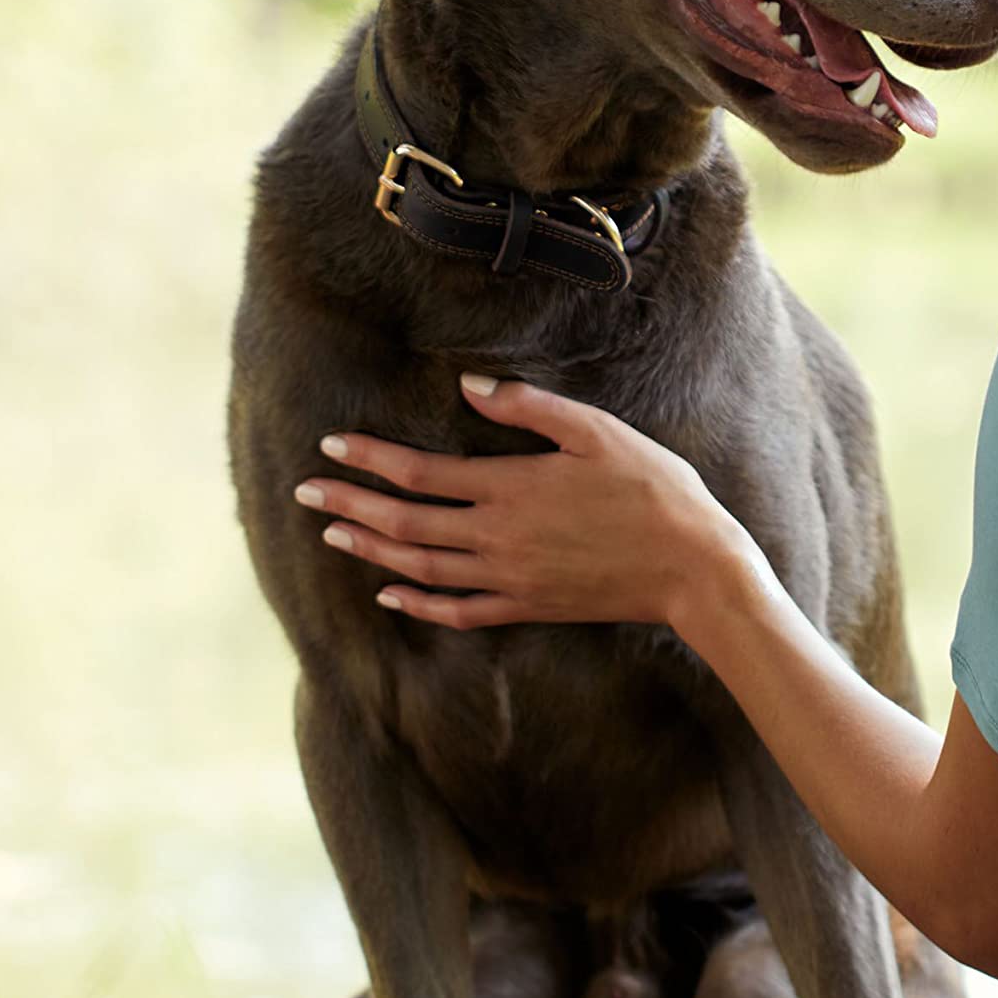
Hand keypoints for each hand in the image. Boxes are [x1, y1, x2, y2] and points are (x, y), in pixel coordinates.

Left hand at [296, 375, 755, 631]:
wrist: (691, 566)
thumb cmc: (653, 489)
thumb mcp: (598, 432)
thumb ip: (531, 408)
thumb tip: (471, 386)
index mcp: (511, 488)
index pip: (419, 474)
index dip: (370, 459)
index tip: (332, 444)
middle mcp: (498, 538)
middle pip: (404, 523)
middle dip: (349, 507)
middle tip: (305, 493)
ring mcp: (510, 578)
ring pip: (420, 567)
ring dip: (370, 550)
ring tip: (333, 536)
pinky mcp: (528, 606)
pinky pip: (457, 610)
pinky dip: (416, 603)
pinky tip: (390, 593)